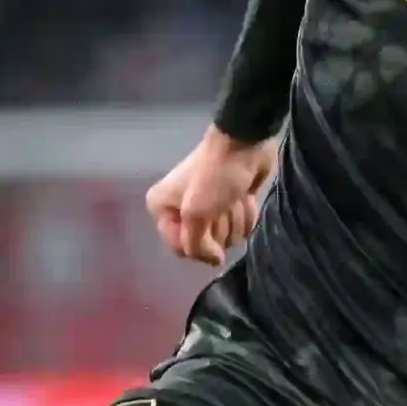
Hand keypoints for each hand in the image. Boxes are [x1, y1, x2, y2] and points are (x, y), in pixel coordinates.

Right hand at [146, 127, 279, 265]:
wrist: (244, 144)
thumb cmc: (213, 177)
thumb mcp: (196, 215)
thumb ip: (196, 246)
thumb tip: (214, 261)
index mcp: (160, 208)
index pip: (180, 248)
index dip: (198, 243)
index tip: (207, 222)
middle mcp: (179, 210)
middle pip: (204, 244)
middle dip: (218, 226)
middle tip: (220, 203)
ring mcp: (207, 209)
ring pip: (226, 238)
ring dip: (234, 219)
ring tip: (233, 197)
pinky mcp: (229, 205)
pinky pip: (239, 228)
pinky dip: (245, 214)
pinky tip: (244, 197)